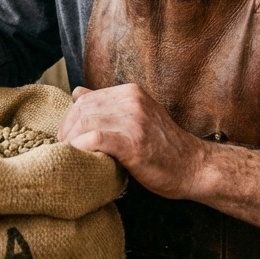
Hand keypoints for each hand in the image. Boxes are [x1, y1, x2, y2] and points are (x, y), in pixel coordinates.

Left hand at [58, 84, 208, 199]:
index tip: (67, 138)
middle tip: (65, 149)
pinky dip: (82, 147)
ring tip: (71, 155)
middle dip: (67, 131)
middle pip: (82, 110)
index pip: (85, 99)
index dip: (70, 120)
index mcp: (131, 92)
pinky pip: (96, 138)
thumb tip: (77, 92)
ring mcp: (135, 121)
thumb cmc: (163, 146)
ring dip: (72, 141)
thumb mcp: (138, 115)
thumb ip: (108, 104)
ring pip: (86, 123)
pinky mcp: (135, 143)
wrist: (194, 166)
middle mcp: (132, 101)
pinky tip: (81, 157)